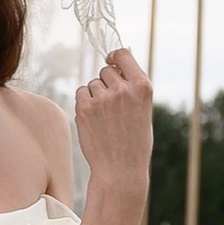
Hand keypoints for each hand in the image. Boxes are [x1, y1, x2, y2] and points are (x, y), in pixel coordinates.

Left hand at [73, 49, 153, 192]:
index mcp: (142, 86)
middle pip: (106, 71)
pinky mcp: (85, 108)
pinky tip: (94, 120)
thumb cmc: (134, 141)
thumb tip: (113, 63)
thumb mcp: (142, 109)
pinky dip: (84, 103)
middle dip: (106, 83)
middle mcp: (123, 89)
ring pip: (92, 84)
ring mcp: (103, 98)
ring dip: (95, 96)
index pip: (123, 55)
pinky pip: (81, 93)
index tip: (110, 60)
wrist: (121, 169)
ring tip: (105, 118)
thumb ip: (131, 86)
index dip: (115, 57)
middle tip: (112, 106)